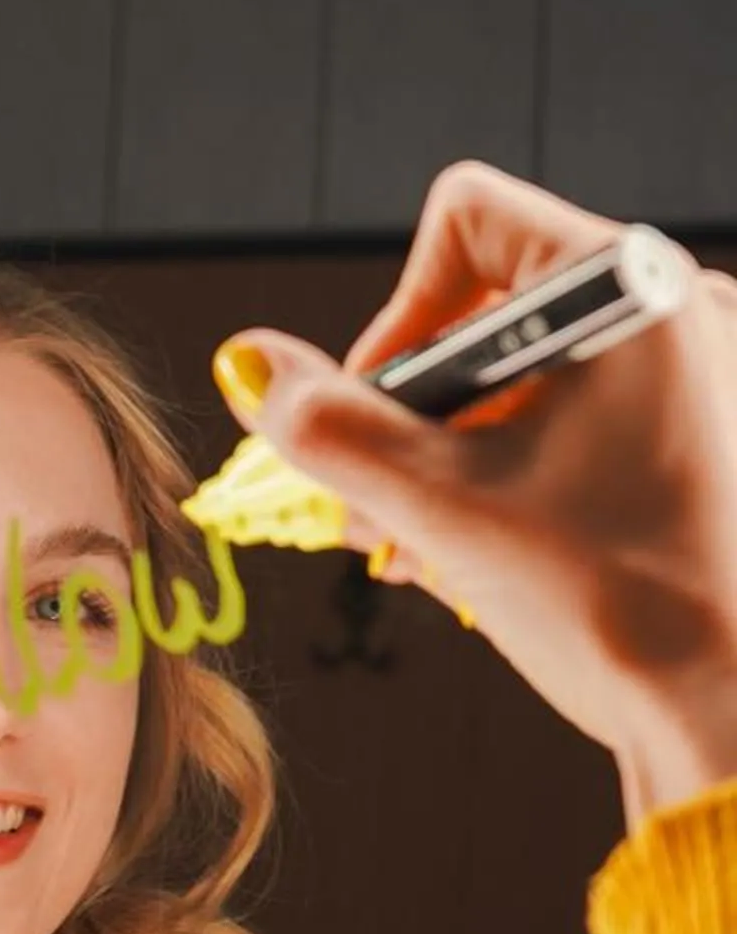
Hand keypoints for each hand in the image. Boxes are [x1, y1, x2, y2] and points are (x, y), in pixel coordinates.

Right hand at [214, 163, 736, 823]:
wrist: (727, 712)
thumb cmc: (615, 604)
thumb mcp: (438, 505)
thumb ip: (328, 426)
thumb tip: (245, 359)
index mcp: (633, 291)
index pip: (467, 220)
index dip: (398, 313)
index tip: (382, 417)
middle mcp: (676, 309)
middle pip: (487, 305)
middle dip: (412, 409)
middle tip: (379, 502)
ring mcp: (695, 375)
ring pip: (522, 375)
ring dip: (446, 455)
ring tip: (416, 546)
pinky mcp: (696, 436)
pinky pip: (571, 419)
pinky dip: (507, 473)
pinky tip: (472, 555)